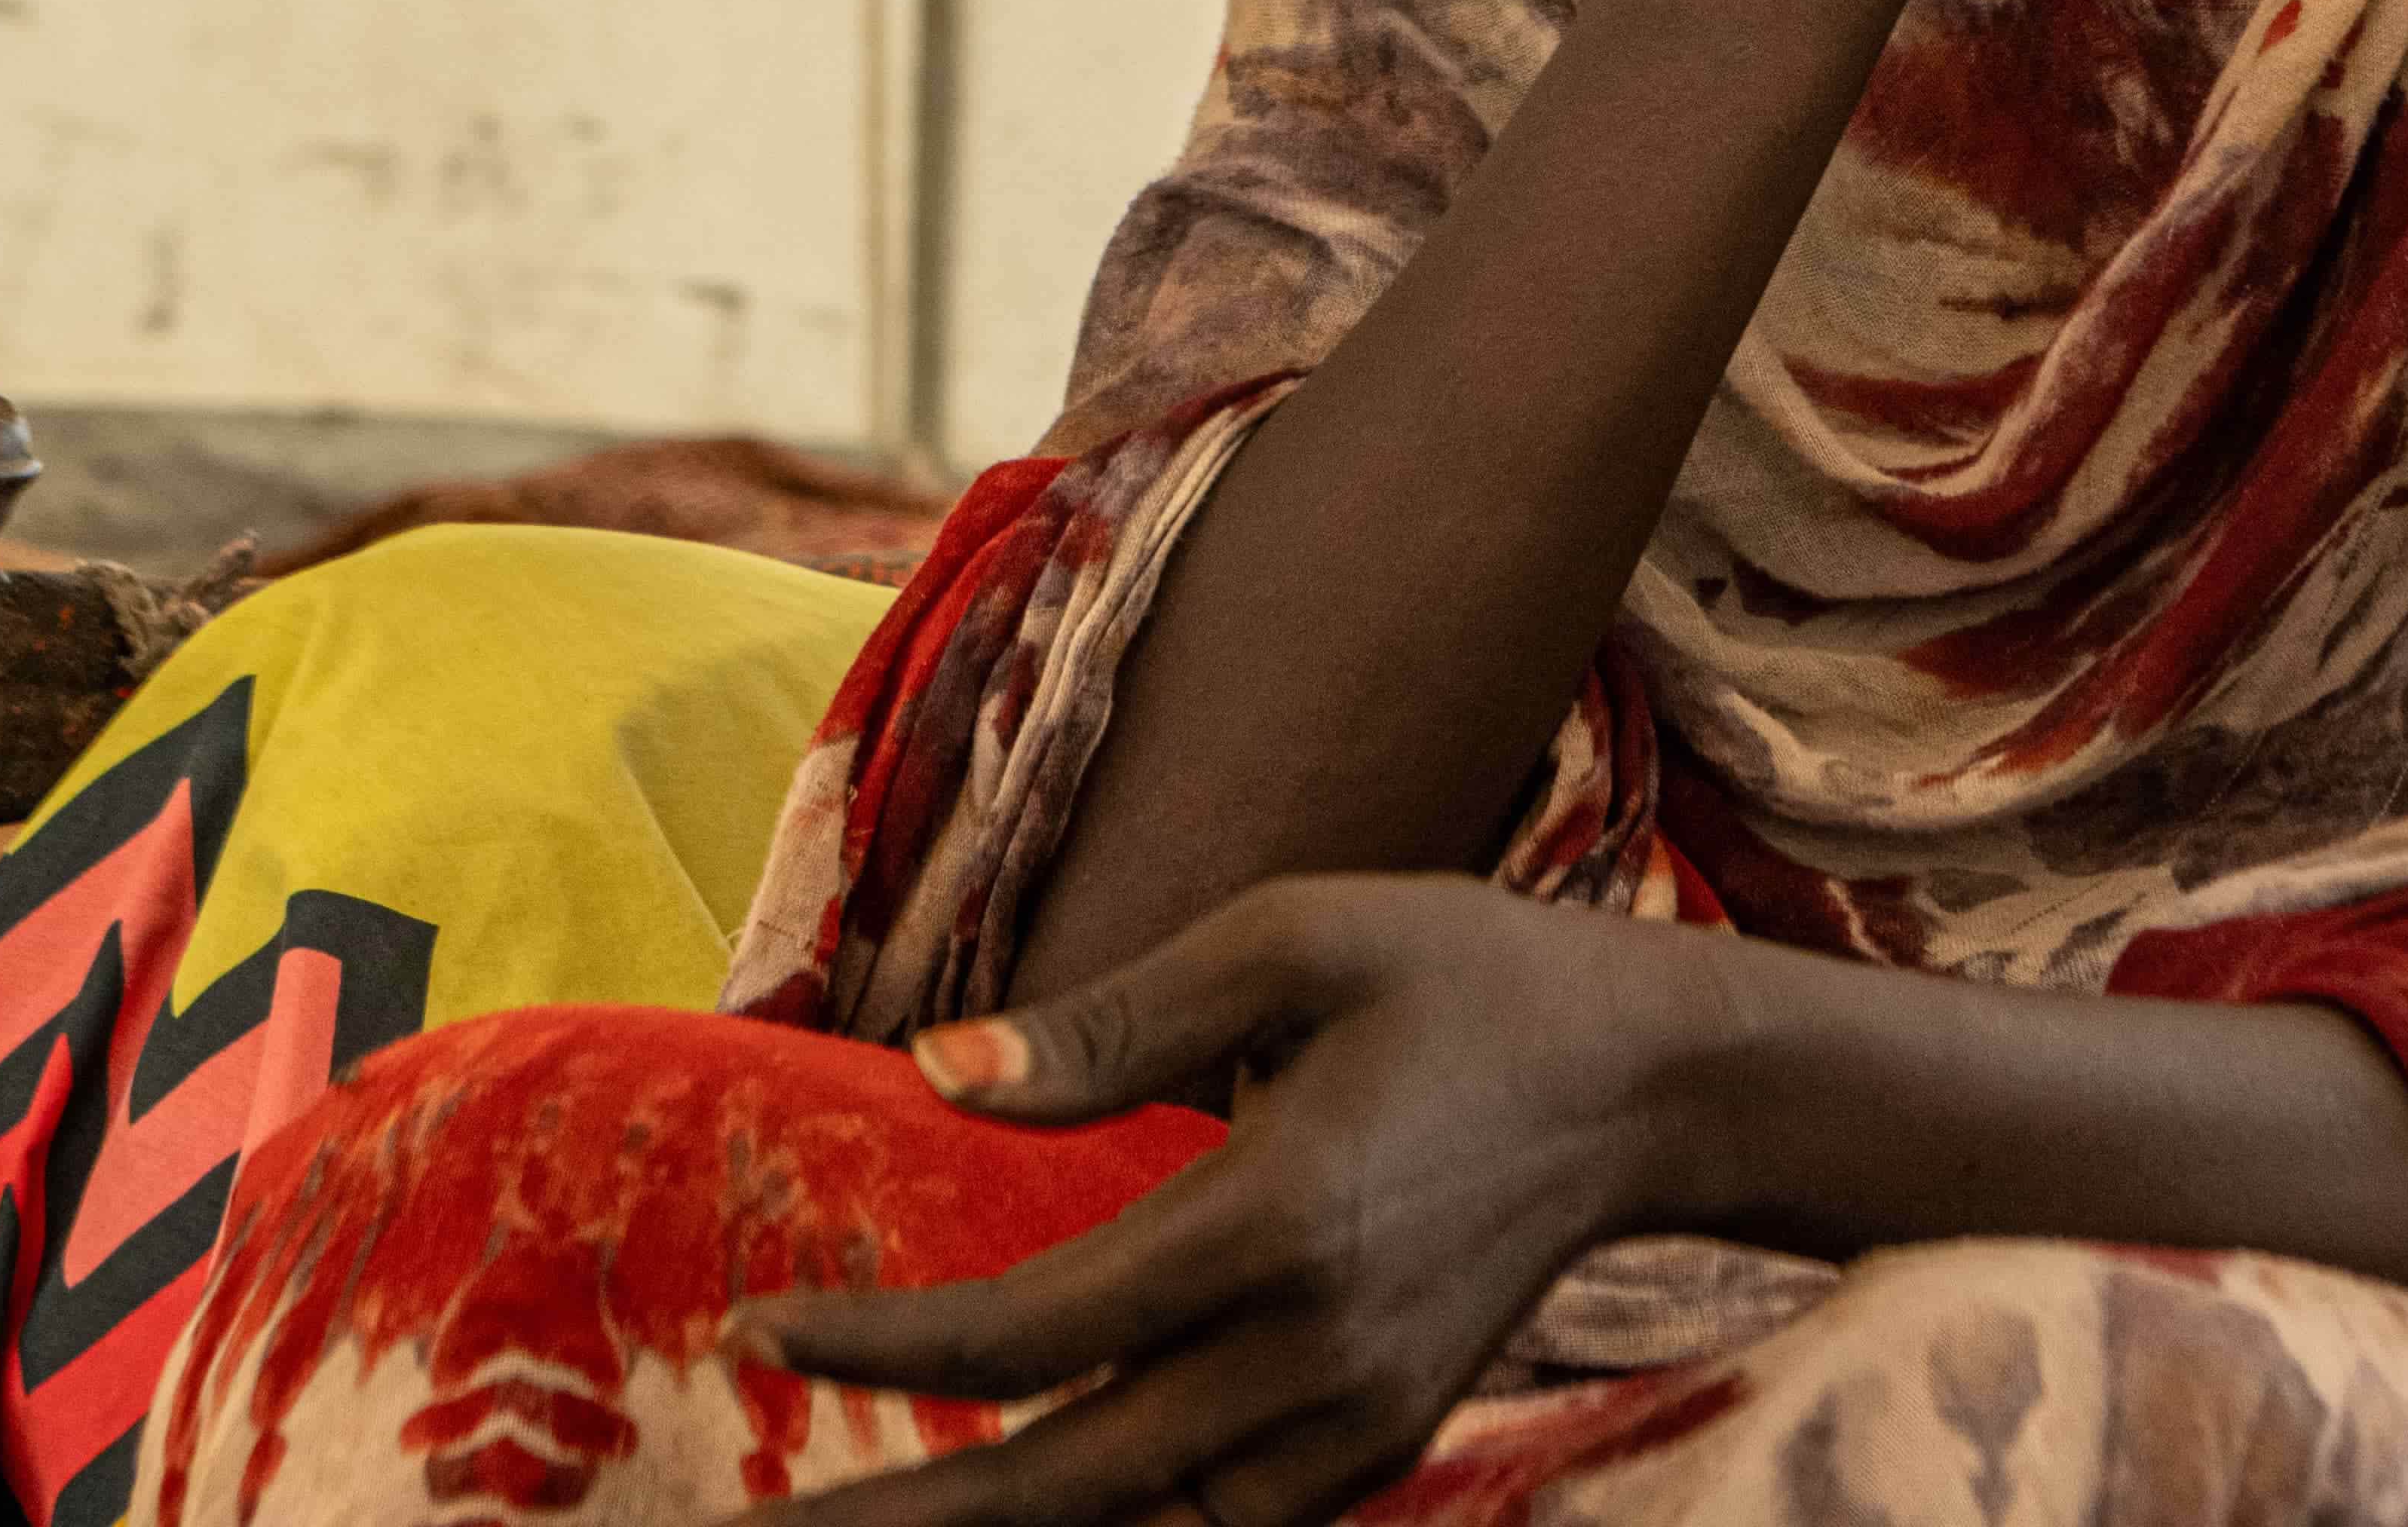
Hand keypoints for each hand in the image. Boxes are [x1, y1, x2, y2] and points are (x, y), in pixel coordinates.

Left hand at [746, 878, 1707, 1526]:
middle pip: (1063, 1486)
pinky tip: (1017, 1502)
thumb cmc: (1462, 975)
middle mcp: (1312, 1356)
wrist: (1649, 1084)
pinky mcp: (1379, 1447)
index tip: (758, 1331)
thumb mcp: (1293, 938)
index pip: (1033, 1329)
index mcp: (1278, 1222)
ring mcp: (1355, 1424)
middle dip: (898, 1518)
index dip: (880, 1344)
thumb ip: (1109, 1025)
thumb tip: (935, 1074)